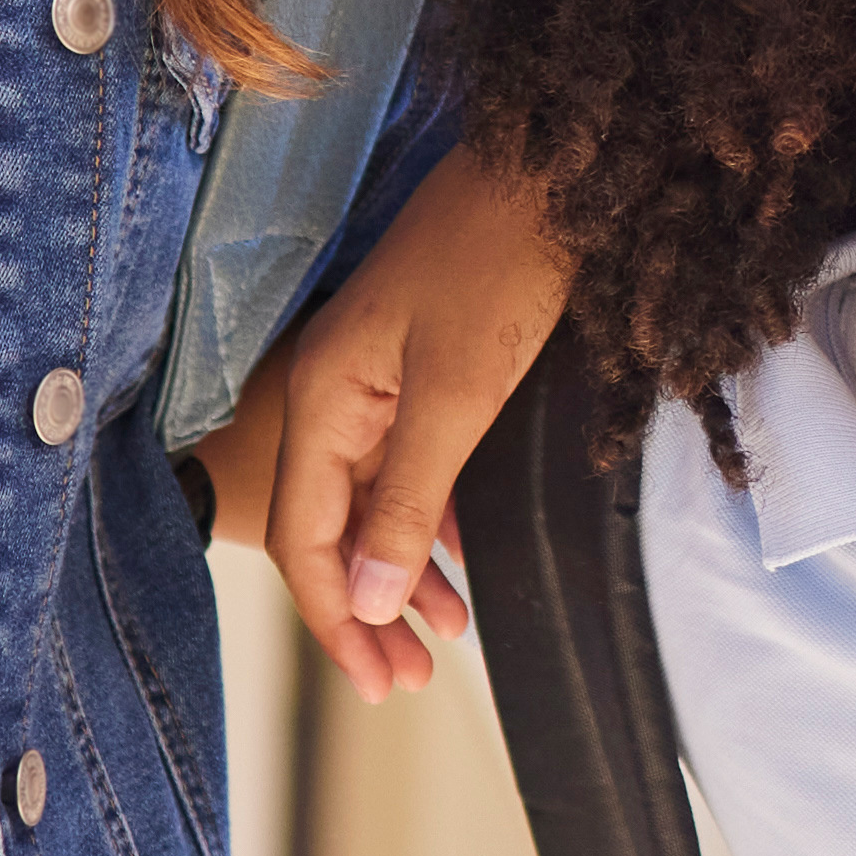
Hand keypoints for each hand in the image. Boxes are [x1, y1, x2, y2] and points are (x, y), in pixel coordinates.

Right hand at [213, 158, 574, 696]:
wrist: (548, 173)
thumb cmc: (498, 264)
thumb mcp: (456, 397)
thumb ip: (407, 502)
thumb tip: (369, 599)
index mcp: (324, 402)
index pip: (306, 540)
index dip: (336, 620)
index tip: (377, 682)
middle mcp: (334, 396)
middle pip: (330, 531)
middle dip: (364, 612)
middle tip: (406, 683)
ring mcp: (373, 382)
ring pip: (369, 505)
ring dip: (398, 575)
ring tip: (442, 638)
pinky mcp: (415, 369)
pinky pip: (403, 469)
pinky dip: (425, 524)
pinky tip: (455, 563)